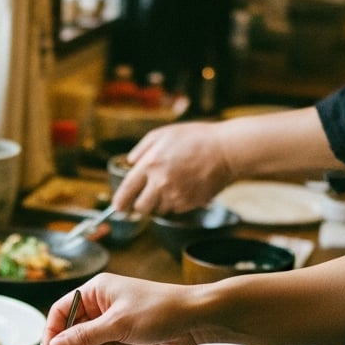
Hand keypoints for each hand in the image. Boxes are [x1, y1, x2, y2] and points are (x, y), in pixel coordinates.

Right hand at [41, 274, 203, 344]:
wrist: (195, 319)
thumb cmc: (158, 310)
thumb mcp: (117, 324)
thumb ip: (84, 337)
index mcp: (95, 292)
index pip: (62, 313)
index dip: (52, 335)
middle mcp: (101, 307)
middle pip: (73, 335)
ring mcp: (113, 325)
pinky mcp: (125, 340)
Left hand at [112, 121, 234, 215]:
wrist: (226, 150)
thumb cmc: (195, 138)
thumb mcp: (163, 134)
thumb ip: (142, 149)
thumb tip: (131, 163)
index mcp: (151, 164)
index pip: (127, 191)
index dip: (119, 202)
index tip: (118, 207)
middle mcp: (161, 183)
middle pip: (140, 208)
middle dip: (138, 206)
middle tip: (141, 201)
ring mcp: (176, 195)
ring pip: (158, 210)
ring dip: (158, 204)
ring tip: (168, 187)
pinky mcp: (189, 203)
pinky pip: (174, 209)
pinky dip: (174, 203)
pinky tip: (182, 188)